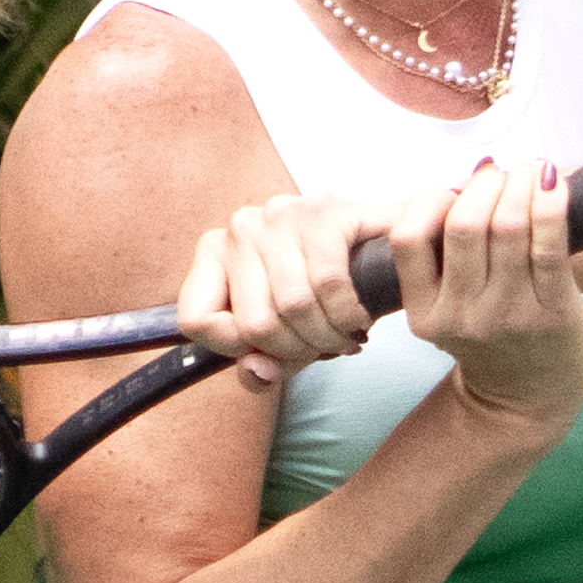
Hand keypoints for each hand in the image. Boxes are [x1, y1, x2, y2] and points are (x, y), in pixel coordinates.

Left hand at [173, 188, 384, 385]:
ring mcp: (279, 215)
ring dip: (329, 338)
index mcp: (214, 253)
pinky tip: (358, 318)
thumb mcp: (285, 337)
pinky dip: (349, 315)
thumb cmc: (325, 294)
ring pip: (294, 306)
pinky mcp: (323, 210)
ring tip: (343, 337)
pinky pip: (330, 285)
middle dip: (297, 352)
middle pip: (253, 324)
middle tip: (323, 349)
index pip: (195, 321)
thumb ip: (260, 367)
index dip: (237, 351)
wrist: (386, 252)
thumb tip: (257, 371)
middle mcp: (239, 228)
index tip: (273, 350)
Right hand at [390, 152, 582, 442]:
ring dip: (521, 183)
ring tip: (532, 172)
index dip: (431, 199)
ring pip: (508, 226)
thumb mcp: (446, 308)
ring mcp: (507, 315)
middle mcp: (461, 316)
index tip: (456, 191)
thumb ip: (445, 256)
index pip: (407, 239)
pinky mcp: (551, 312)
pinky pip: (549, 243)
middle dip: (486, 184)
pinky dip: (552, 202)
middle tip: (502, 176)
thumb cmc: (491, 337)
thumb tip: (478, 175)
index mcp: (423, 312)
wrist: (528, 399)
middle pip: (464, 224)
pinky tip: (554, 183)